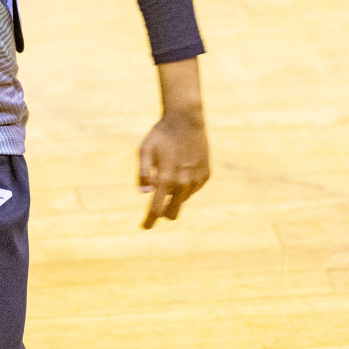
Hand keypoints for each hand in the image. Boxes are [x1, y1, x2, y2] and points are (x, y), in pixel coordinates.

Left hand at [137, 109, 209, 228]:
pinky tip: (181, 167)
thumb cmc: (161, 135)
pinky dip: (185, 184)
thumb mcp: (144, 150)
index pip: (156, 209)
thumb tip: (144, 193)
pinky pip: (193, 188)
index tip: (144, 228)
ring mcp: (197, 180)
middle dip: (163, 213)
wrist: (186, 120)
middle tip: (156, 208)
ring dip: (174, 194)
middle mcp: (184, 182)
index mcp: (166, 178)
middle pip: (173, 212)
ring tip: (169, 172)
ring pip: (183, 199)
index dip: (149, 221)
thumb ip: (143, 173)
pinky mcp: (206, 175)